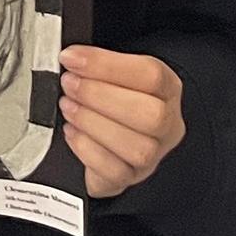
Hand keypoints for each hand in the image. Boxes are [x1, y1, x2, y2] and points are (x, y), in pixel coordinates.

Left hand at [60, 45, 185, 197]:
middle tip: (69, 84)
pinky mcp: (130, 177)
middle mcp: (167, 124)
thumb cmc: (108, 97)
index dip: (106, 65)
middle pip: (152, 115)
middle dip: (100, 96)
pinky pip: (116, 173)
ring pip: (138, 149)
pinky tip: (71, 133)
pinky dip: (88, 150)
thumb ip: (95, 64)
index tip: (71, 58)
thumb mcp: (109, 73)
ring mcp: (153, 155)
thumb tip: (70, 57)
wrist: (107, 137)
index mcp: (166, 89)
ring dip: (93, 124)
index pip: (151, 75)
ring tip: (68, 108)